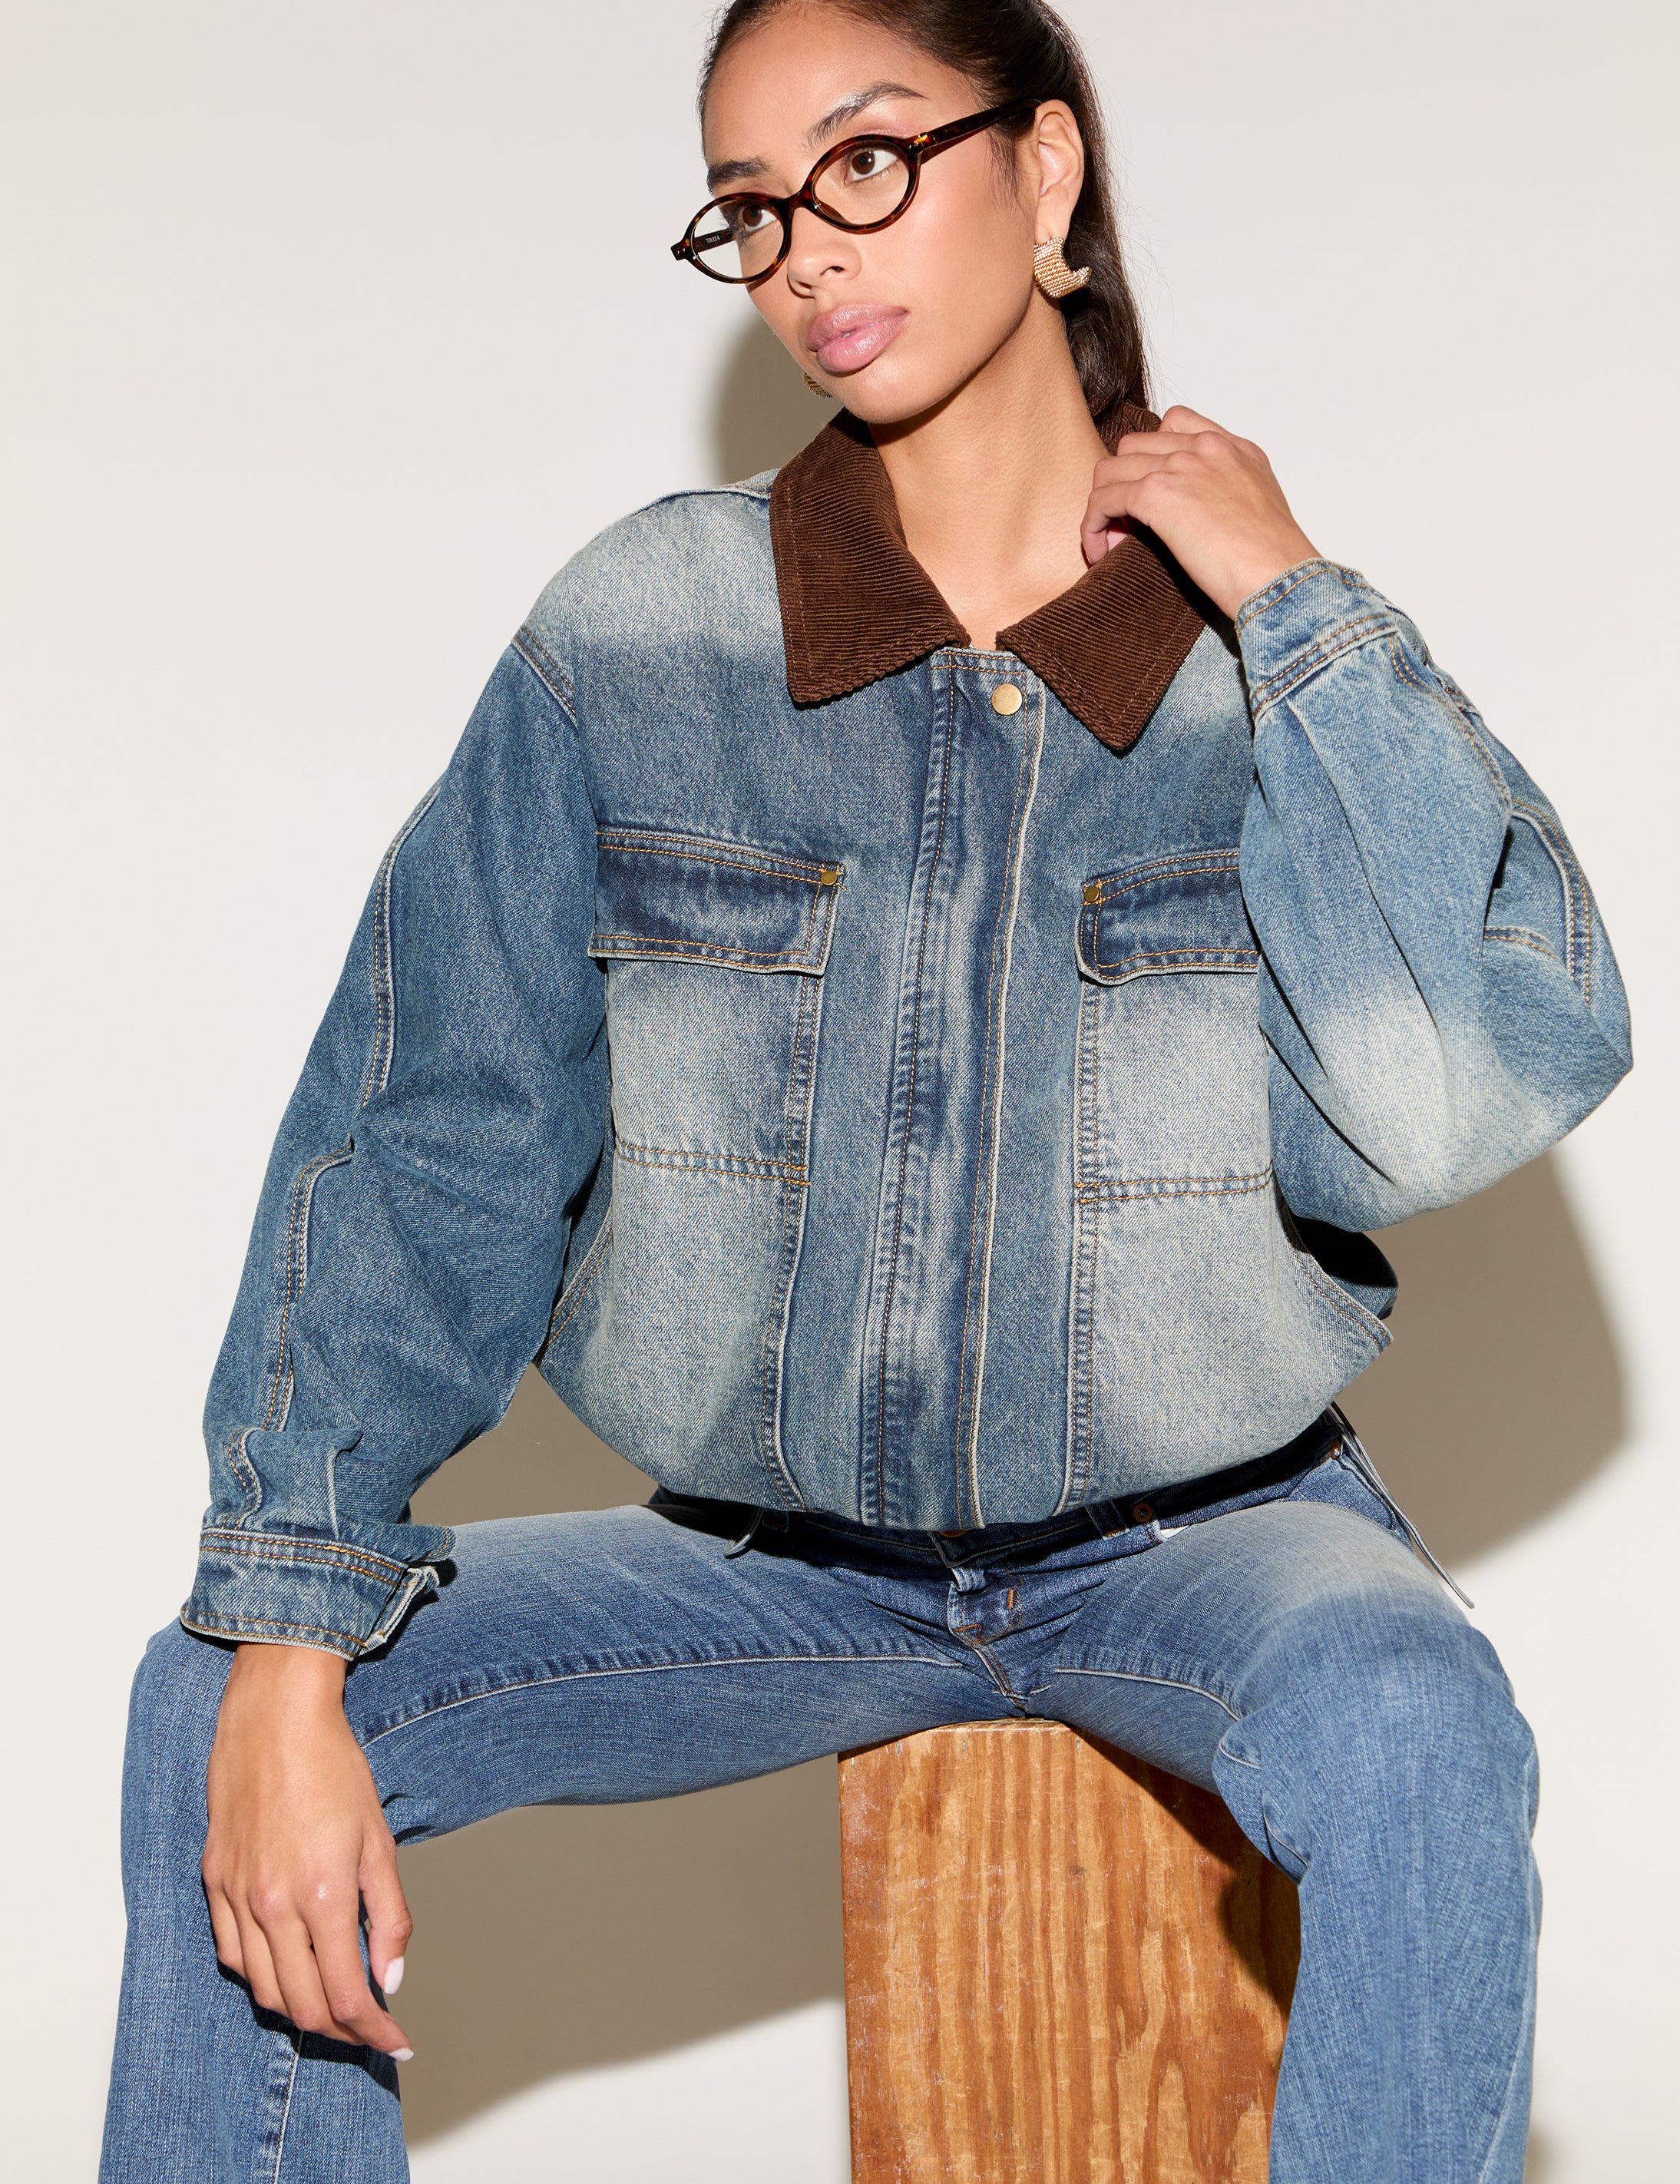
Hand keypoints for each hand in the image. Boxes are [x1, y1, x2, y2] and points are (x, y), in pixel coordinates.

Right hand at [203, 1642, 414, 2057]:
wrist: (274, 1720)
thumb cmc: (333, 1768)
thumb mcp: (379, 1841)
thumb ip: (389, 1916)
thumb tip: (390, 1978)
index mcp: (321, 1895)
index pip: (347, 1996)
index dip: (374, 2032)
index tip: (396, 2042)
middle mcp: (272, 1906)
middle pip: (302, 2006)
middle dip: (342, 2030)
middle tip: (371, 2029)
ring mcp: (236, 1897)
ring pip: (263, 1990)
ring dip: (300, 2010)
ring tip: (333, 2004)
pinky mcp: (214, 1883)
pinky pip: (233, 1956)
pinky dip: (261, 1977)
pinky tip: (286, 1968)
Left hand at [1080, 405, 1319, 618]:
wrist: (1280, 578)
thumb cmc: (1273, 563)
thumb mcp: (1258, 511)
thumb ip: (1225, 497)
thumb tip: (1194, 519)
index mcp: (1235, 449)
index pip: (1175, 424)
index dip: (1152, 458)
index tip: (1151, 493)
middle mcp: (1207, 447)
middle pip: (1135, 446)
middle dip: (1123, 483)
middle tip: (1125, 526)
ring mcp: (1181, 466)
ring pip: (1111, 469)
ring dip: (1104, 505)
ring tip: (1111, 542)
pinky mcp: (1157, 494)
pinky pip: (1103, 500)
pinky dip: (1093, 526)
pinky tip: (1100, 551)